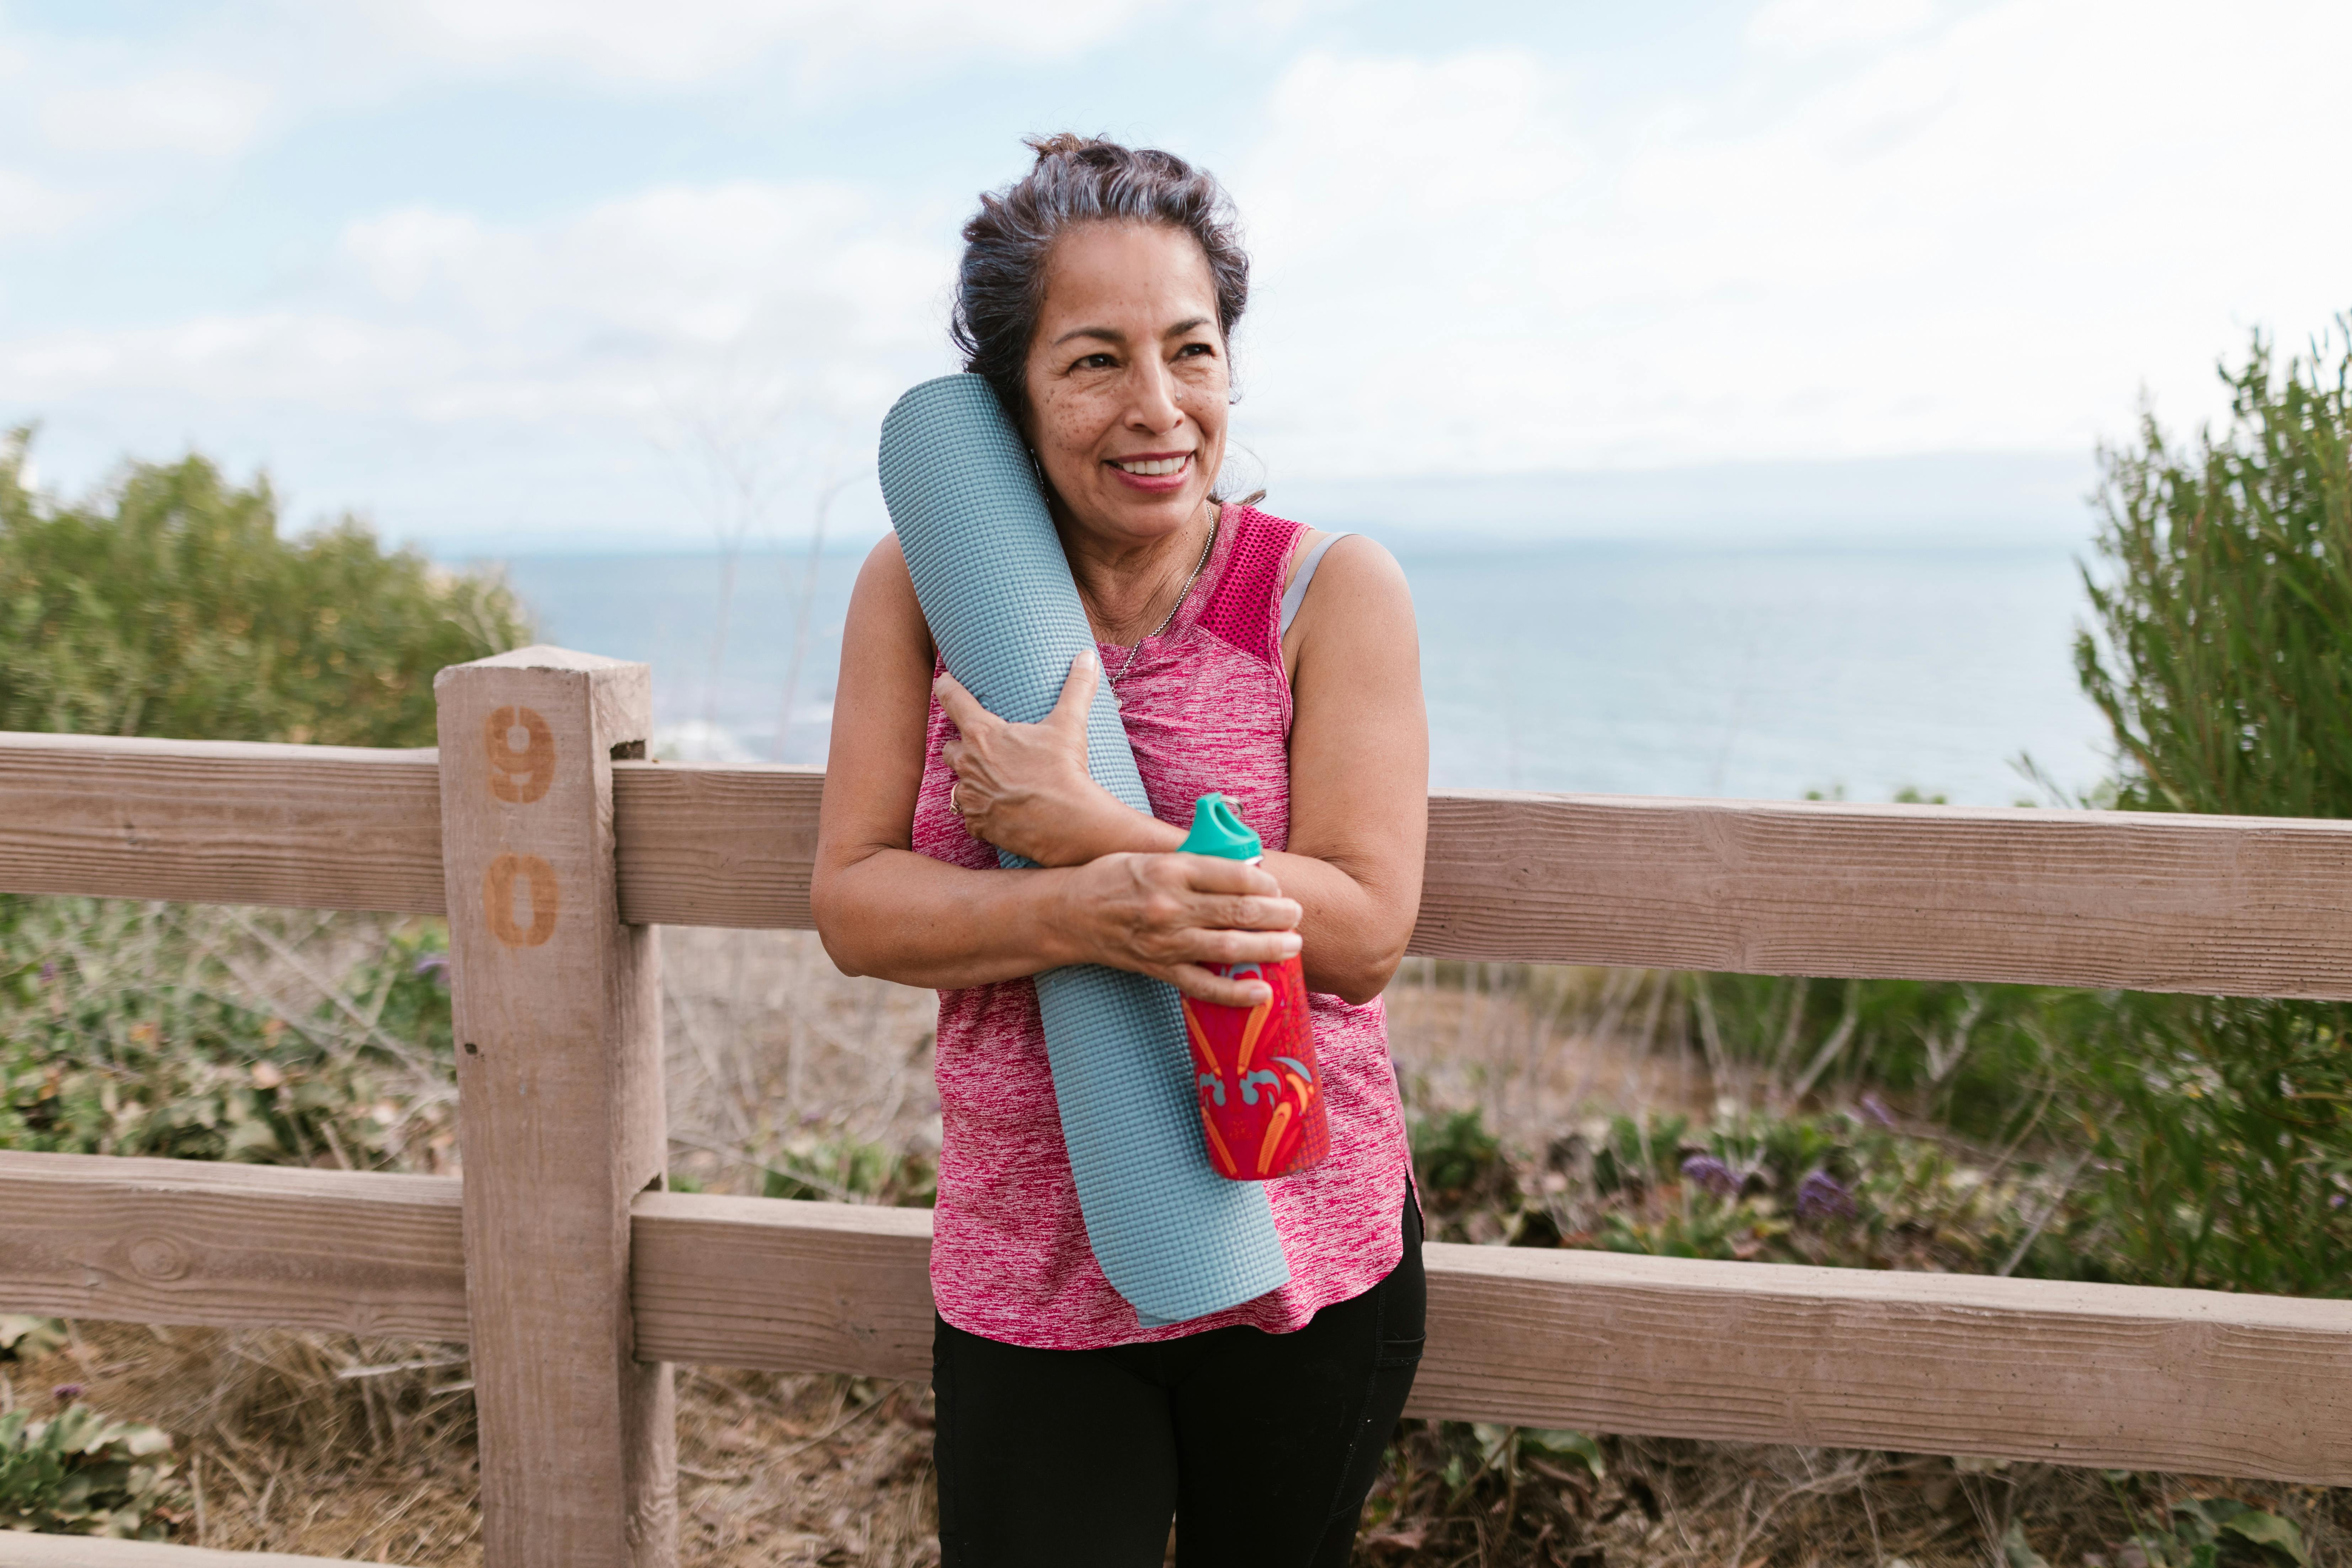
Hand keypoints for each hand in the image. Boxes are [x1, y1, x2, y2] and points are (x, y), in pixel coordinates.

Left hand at [937, 650, 1135, 865]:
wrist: (1066, 823)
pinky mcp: (978, 824)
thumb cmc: (1063, 770)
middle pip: (950, 747)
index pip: (953, 700)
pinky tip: (1000, 810)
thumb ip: (1076, 687)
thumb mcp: (1070, 724)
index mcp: (982, 734)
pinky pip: (971, 816)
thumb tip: (1087, 656)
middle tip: (984, 746)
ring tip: (996, 781)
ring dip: (972, 780)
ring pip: (959, 783)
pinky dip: (982, 812)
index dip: (947, 688)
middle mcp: (968, 764)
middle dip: (962, 745)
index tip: (944, 682)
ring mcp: (971, 796)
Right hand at [1060, 852, 1301, 1006]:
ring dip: (1268, 948)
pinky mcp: (1159, 968)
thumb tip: (1244, 871)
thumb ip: (1195, 863)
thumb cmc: (1112, 878)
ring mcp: (1166, 940)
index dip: (1264, 882)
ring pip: (1229, 946)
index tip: (1278, 887)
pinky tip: (1262, 993)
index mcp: (1171, 870)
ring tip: (1293, 946)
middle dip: (1277, 915)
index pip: (1233, 875)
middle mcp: (1171, 905)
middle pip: (1238, 911)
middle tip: (1297, 915)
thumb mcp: (1152, 857)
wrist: (1068, 913)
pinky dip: (1235, 992)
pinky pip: (1203, 985)